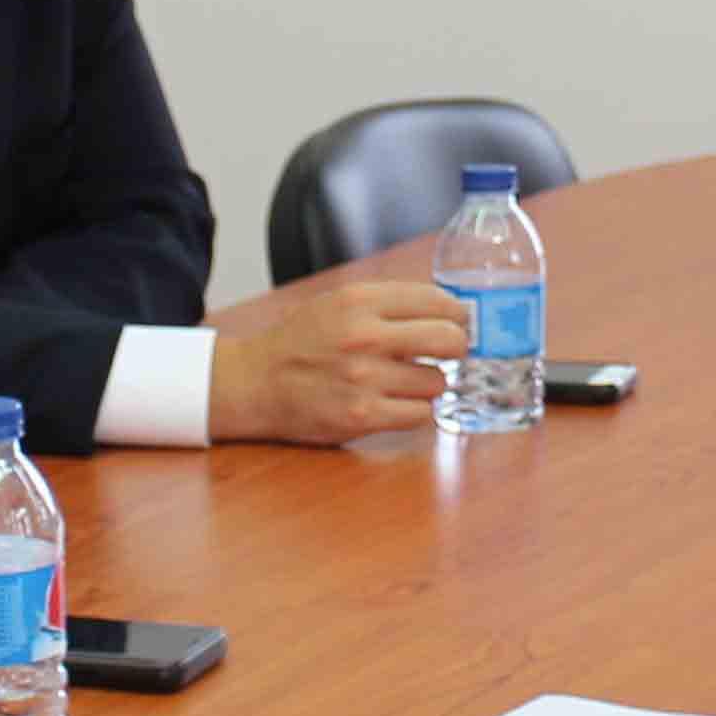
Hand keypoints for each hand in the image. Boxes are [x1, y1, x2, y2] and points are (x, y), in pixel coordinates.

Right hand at [205, 273, 472, 444]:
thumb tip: (451, 309)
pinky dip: (413, 410)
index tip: (460, 321)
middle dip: (457, 346)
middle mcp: (364, 336)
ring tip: (406, 380)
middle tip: (450, 351)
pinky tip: (395, 402)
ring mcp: (364, 378)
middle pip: (449, 339)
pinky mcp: (362, 415)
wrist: (255, 383)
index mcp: (360, 300)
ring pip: (437, 382)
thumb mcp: (339, 303)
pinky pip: (419, 415)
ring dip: (429, 383)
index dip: (458, 314)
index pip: (438, 300)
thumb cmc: (301, 342)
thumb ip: (389, 303)